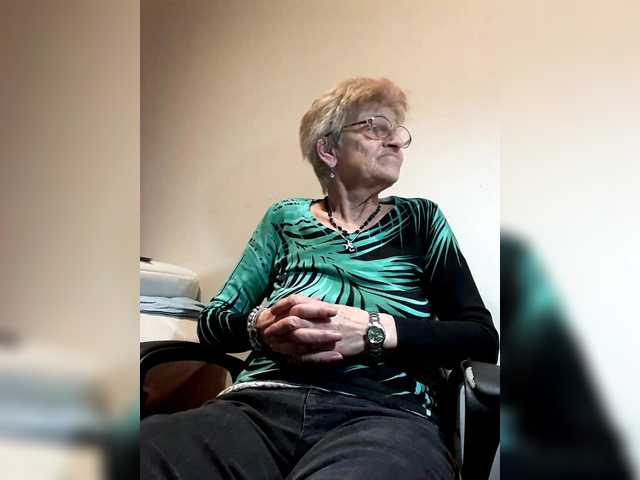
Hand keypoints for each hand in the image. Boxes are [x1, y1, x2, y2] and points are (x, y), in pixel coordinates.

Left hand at [262, 295, 396, 362]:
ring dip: (284, 344)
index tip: (271, 312)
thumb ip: (317, 306)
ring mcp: (326, 337)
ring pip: (299, 340)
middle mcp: (322, 321)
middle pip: (293, 323)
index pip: (296, 304)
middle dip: (278, 328)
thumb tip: (301, 305)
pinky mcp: (330, 351)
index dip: (281, 308)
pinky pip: (310, 356)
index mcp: (322, 309)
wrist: (372, 331)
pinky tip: (288, 361)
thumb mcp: (335, 307)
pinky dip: (297, 359)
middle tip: (266, 332)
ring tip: (273, 347)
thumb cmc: (355, 317)